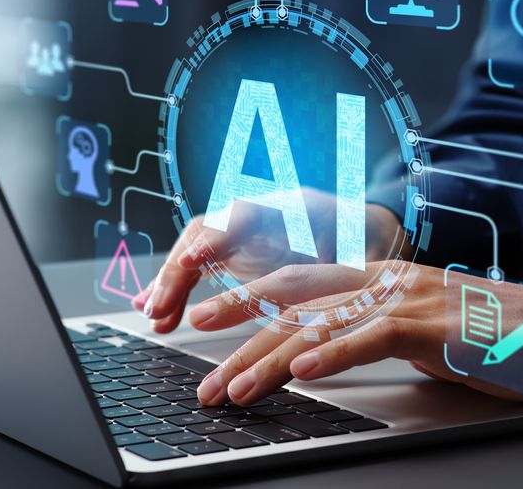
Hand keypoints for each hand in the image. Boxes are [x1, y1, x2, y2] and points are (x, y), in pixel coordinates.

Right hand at [132, 188, 402, 332]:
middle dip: (179, 268)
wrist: (366, 235)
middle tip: (160, 307)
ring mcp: (243, 232)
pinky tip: (157, 311)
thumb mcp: (361, 254)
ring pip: (196, 250)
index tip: (195, 259)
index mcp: (292, 206)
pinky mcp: (235, 253)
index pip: (243, 214)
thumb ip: (341, 265)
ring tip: (154, 317)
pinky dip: (178, 290)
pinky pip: (198, 267)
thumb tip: (335, 282)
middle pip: (206, 231)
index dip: (216, 237)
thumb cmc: (367, 245)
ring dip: (171, 284)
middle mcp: (259, 213)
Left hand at [191, 262, 522, 404]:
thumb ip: (365, 327)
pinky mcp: (432, 325)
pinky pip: (373, 336)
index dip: (247, 296)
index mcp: (373, 277)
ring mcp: (405, 297)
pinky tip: (305, 370)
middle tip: (194, 346)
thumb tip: (316, 349)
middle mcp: (382, 279)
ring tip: (233, 386)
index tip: (206, 318)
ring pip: (324, 320)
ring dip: (272, 356)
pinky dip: (336, 352)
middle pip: (295, 296)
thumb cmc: (480, 334)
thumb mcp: (411, 324)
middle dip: (240, 320)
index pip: (297, 283)